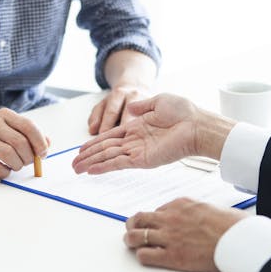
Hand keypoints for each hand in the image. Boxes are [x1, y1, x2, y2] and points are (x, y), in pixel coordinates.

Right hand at [0, 108, 49, 178]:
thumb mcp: (10, 129)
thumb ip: (29, 135)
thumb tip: (47, 144)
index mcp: (4, 114)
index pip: (28, 126)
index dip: (39, 142)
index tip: (43, 153)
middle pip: (20, 142)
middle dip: (29, 157)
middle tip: (28, 162)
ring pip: (9, 155)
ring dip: (18, 165)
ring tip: (16, 165)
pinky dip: (6, 172)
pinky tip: (3, 168)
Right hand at [73, 93, 234, 174]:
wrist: (197, 124)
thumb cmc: (183, 112)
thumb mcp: (159, 102)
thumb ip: (141, 106)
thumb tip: (129, 109)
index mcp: (137, 128)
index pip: (110, 137)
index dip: (94, 143)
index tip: (82, 149)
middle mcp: (135, 142)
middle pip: (105, 150)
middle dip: (88, 156)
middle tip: (73, 164)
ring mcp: (138, 151)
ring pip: (108, 158)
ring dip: (92, 163)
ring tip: (76, 169)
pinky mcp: (142, 160)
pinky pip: (119, 163)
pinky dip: (104, 167)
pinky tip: (92, 170)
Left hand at [124, 198, 247, 271]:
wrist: (240, 241)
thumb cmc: (234, 226)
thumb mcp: (214, 208)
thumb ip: (199, 211)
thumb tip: (201, 217)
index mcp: (181, 204)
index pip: (158, 209)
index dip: (155, 218)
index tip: (156, 223)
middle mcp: (171, 218)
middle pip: (139, 219)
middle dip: (134, 225)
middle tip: (133, 230)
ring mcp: (169, 237)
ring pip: (135, 236)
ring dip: (131, 240)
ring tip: (133, 244)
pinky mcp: (172, 256)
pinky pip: (145, 255)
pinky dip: (142, 256)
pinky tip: (147, 257)